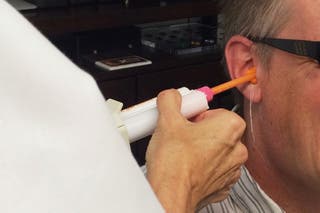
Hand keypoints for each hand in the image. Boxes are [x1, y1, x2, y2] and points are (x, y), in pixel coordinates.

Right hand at [146, 89, 247, 212]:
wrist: (171, 195)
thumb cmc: (174, 163)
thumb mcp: (167, 120)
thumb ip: (170, 100)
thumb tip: (171, 96)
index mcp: (230, 127)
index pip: (215, 110)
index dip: (196, 114)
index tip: (184, 119)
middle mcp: (237, 149)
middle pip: (216, 129)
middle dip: (197, 129)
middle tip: (179, 133)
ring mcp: (231, 169)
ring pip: (215, 149)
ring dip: (199, 148)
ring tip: (180, 151)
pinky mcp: (222, 184)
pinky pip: (213, 168)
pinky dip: (201, 165)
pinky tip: (185, 166)